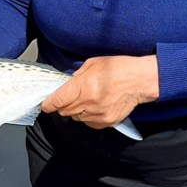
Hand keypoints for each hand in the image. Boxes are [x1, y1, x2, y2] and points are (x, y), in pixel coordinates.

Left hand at [41, 55, 158, 129]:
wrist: (140, 80)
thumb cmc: (119, 68)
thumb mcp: (94, 63)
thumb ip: (78, 75)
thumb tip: (68, 84)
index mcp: (84, 86)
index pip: (58, 100)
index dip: (49, 104)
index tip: (46, 104)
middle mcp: (90, 102)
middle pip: (65, 111)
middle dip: (64, 105)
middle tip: (71, 96)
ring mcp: (99, 114)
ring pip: (76, 118)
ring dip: (77, 110)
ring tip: (88, 99)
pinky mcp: (107, 122)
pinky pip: (89, 123)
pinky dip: (88, 116)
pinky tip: (96, 106)